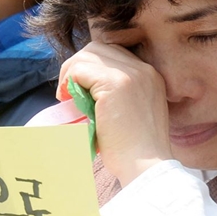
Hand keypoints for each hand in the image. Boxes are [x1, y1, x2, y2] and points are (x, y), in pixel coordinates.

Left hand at [58, 42, 172, 185]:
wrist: (147, 167)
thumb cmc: (135, 153)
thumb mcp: (131, 115)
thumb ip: (115, 97)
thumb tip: (83, 89)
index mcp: (150, 76)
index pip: (113, 54)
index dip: (91, 69)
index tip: (81, 92)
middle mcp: (143, 69)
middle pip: (99, 48)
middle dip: (78, 66)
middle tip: (68, 93)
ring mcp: (130, 74)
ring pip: (87, 55)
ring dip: (70, 73)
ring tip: (66, 97)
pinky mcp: (114, 83)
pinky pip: (80, 69)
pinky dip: (69, 81)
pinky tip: (67, 100)